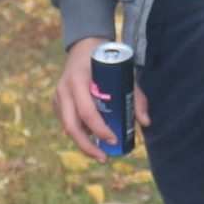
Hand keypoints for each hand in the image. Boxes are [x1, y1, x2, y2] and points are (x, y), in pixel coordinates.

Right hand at [54, 35, 147, 159]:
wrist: (84, 46)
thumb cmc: (107, 61)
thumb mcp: (124, 73)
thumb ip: (136, 96)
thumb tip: (145, 123)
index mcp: (78, 80)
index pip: (86, 111)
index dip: (99, 129)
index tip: (114, 140)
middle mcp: (64, 89)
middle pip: (70, 126)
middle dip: (86, 146)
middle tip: (104, 157)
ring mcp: (58, 96)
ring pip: (67, 127)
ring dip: (83, 143)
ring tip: (101, 154)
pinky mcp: (57, 102)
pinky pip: (67, 122)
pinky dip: (80, 133)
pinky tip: (93, 139)